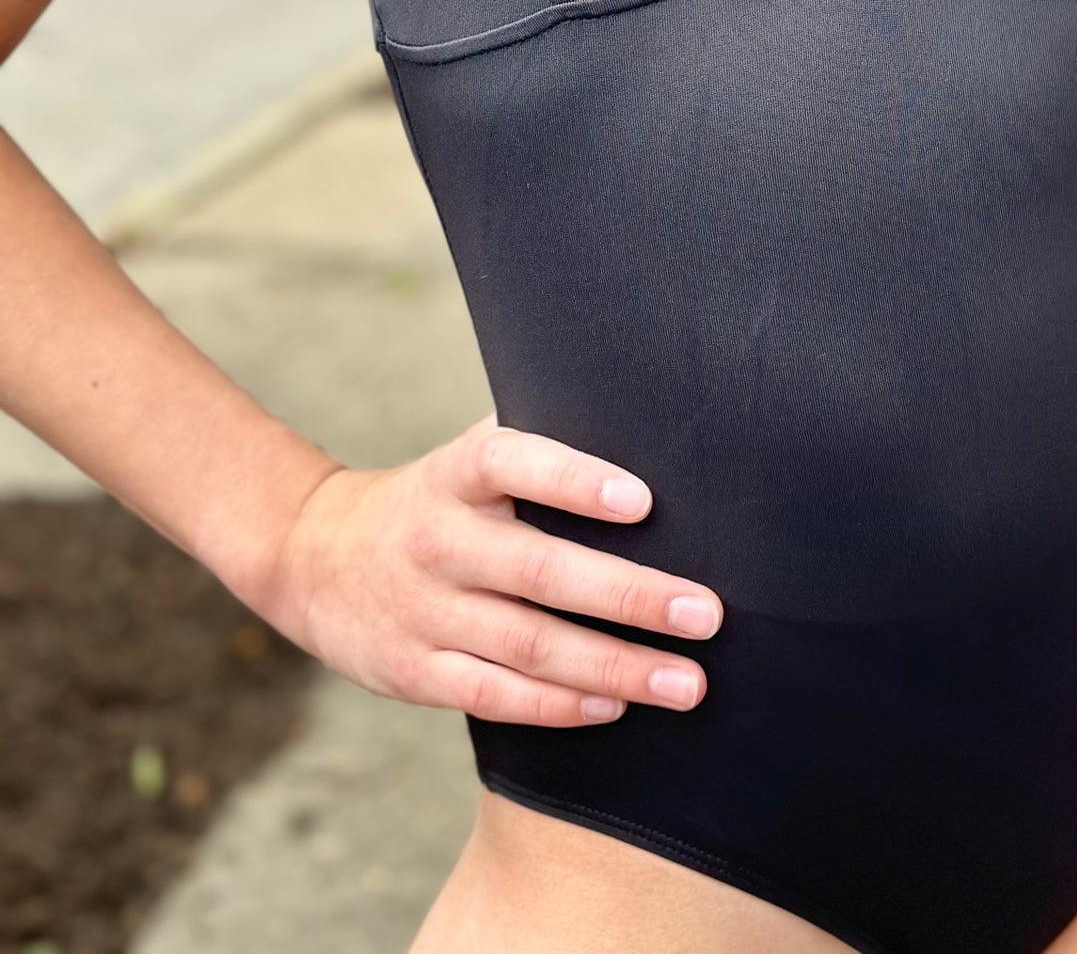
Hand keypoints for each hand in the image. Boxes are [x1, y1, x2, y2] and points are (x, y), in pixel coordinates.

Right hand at [258, 413, 722, 726]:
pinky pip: (496, 697)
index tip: (642, 501)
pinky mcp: (415, 671)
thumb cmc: (434, 499)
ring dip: (616, 667)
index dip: (575, 480)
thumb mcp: (466, 458)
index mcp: (456, 476)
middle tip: (706, 615)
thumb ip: (537, 448)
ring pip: (529, 646)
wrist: (312, 556)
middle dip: (631, 597)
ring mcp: (424, 611)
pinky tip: (615, 704)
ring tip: (686, 681)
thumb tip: (644, 427)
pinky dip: (560, 706)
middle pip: (540, 571)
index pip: (514, 464)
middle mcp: (439, 540)